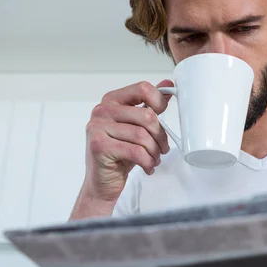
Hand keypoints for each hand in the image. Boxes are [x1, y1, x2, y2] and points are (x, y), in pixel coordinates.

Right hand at [83, 80, 172, 201]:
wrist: (102, 182)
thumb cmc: (119, 153)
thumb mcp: (136, 126)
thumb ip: (149, 105)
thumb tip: (168, 84)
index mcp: (112, 100)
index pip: (142, 89)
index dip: (159, 102)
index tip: (163, 117)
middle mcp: (102, 111)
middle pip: (146, 116)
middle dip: (160, 136)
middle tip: (162, 149)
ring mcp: (98, 128)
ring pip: (142, 136)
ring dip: (154, 152)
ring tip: (154, 159)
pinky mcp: (99, 146)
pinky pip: (135, 151)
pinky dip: (147, 162)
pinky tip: (147, 167)